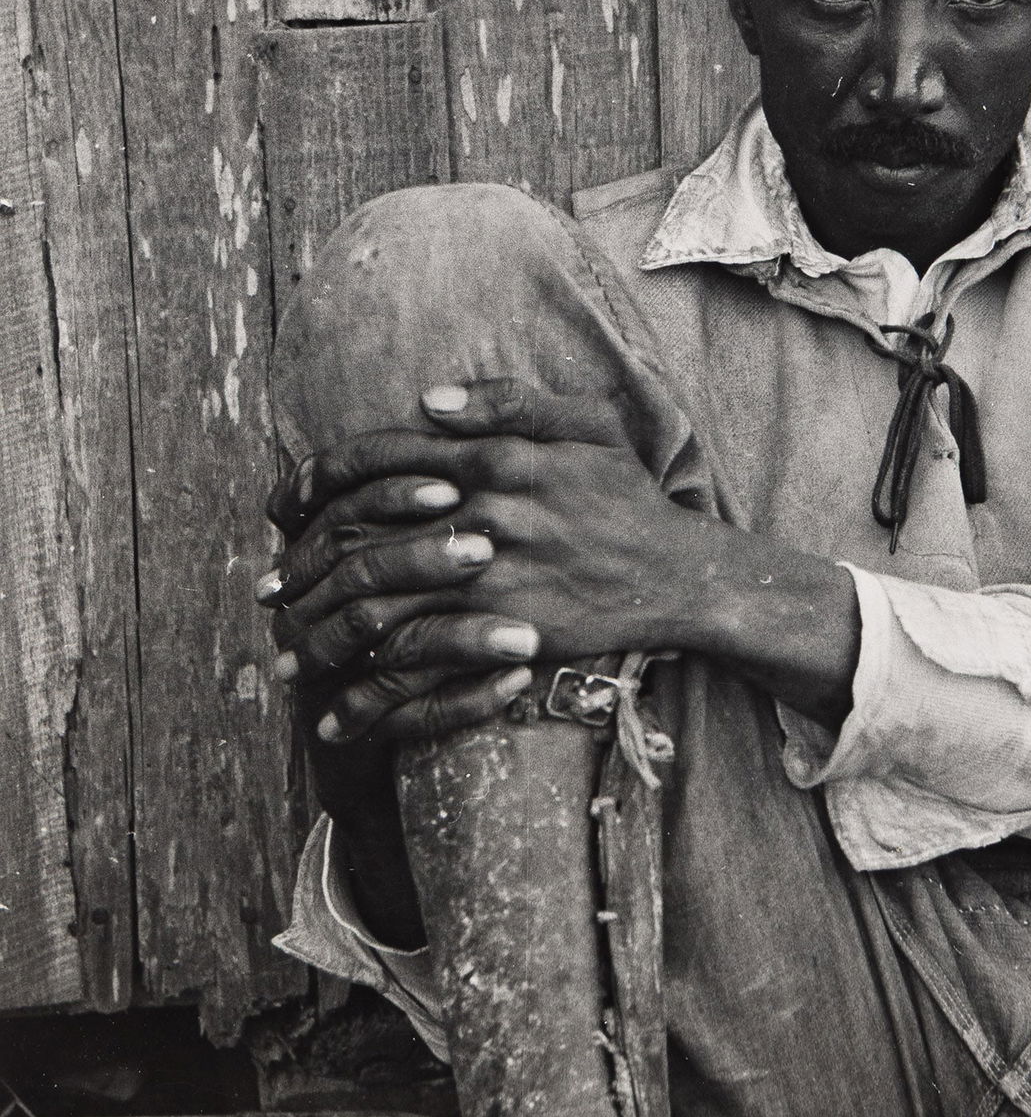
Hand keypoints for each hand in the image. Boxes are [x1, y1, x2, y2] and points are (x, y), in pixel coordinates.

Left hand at [260, 380, 724, 755]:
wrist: (678, 574)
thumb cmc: (626, 497)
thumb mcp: (584, 423)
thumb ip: (507, 401)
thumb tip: (428, 400)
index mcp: (488, 458)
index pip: (376, 461)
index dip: (316, 482)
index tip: (280, 508)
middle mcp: (479, 515)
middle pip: (360, 540)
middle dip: (300, 569)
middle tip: (266, 591)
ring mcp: (488, 579)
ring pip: (377, 609)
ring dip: (321, 638)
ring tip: (288, 658)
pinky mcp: (503, 636)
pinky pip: (421, 667)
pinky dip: (373, 695)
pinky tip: (340, 715)